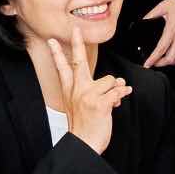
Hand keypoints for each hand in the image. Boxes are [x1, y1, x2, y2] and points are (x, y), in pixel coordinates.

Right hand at [45, 31, 130, 155]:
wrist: (84, 143)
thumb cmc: (84, 125)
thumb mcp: (82, 106)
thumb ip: (97, 91)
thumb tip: (118, 82)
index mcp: (70, 90)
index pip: (62, 68)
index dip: (58, 53)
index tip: (53, 40)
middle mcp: (77, 90)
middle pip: (79, 61)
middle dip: (78, 43)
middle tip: (76, 29)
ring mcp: (87, 95)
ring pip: (110, 79)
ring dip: (115, 90)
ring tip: (110, 102)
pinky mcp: (99, 102)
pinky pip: (118, 90)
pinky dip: (121, 96)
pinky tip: (118, 102)